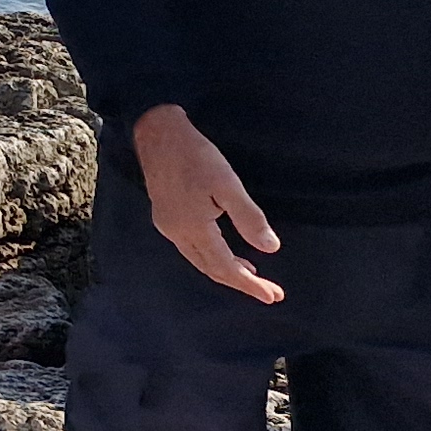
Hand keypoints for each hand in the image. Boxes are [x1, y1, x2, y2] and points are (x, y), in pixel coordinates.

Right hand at [134, 106, 285, 303]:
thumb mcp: (227, 184)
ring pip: (201, 261)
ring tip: (252, 275)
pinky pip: (192, 249)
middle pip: (212, 269)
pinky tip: (224, 251)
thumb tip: (271, 248)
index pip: (226, 267)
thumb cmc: (195, 155)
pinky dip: (212, 257)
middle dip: (242, 283)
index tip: (273, 295)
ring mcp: (169, 227)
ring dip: (227, 271)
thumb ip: (248, 217)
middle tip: (270, 293)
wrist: (157, 134)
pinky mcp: (166, 217)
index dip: (250, 284)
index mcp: (194, 228)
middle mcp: (178, 234)